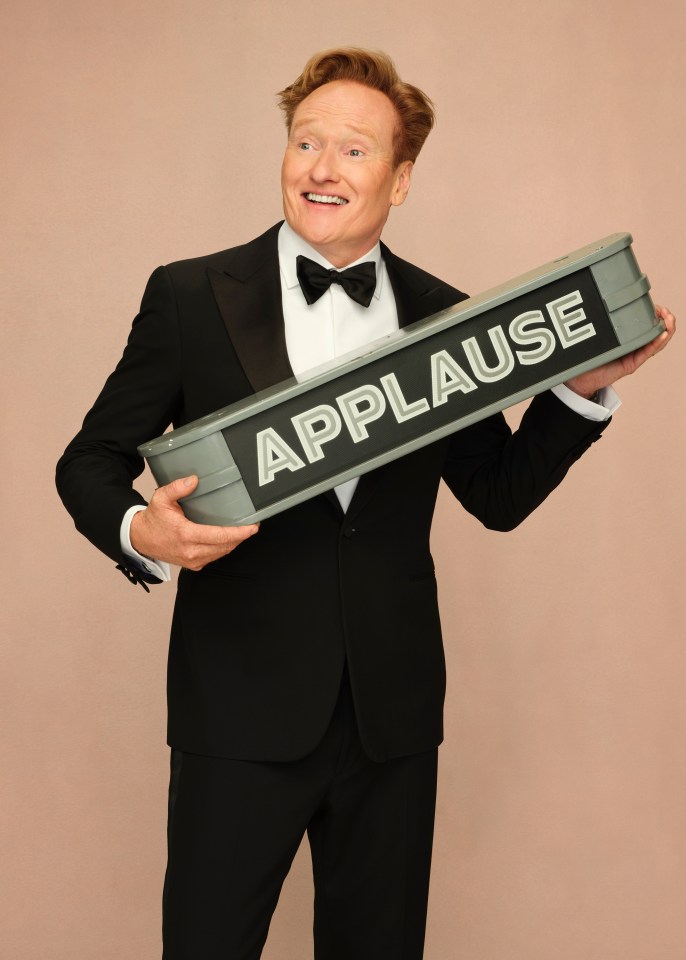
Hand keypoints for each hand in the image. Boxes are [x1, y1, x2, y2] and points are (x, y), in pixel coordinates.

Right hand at [130, 475, 258, 570]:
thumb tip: (194, 480)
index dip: (239, 533)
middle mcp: (191, 551)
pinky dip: (223, 548)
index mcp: (186, 535)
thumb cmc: (153, 519)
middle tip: (251, 526)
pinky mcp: (192, 565)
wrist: (140, 539)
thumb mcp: (161, 499)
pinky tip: (227, 539)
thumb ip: (177, 488)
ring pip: (221, 553)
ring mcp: (192, 561)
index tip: (252, 527)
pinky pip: (214, 557)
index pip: (219, 536)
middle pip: (225, 546)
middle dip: (240, 537)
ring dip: (233, 543)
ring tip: (242, 531)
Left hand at [564, 304, 675, 398]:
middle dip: (665, 320)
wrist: (580, 379)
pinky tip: (663, 334)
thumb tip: (595, 302)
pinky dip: (657, 343)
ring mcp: (633, 356)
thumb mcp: (595, 335)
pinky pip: (647, 353)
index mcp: (627, 338)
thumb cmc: (586, 356)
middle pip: (656, 332)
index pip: (646, 324)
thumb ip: (601, 322)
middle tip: (665, 311)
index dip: (655, 314)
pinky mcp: (631, 365)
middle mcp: (633, 346)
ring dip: (666, 330)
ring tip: (669, 320)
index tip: (657, 305)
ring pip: (656, 342)